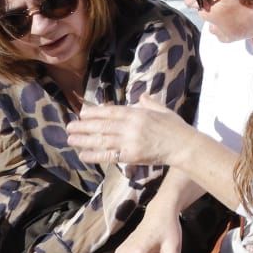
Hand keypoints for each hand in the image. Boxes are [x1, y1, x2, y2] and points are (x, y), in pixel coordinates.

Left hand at [67, 97, 189, 166]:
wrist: (183, 145)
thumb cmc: (175, 127)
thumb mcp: (163, 109)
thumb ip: (150, 103)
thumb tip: (142, 96)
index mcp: (137, 113)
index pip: (111, 111)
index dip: (94, 112)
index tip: (82, 113)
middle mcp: (130, 126)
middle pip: (102, 125)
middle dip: (83, 126)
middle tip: (69, 127)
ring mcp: (129, 141)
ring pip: (102, 140)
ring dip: (84, 140)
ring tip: (70, 139)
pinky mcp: (131, 156)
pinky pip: (109, 155)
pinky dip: (94, 155)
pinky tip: (83, 154)